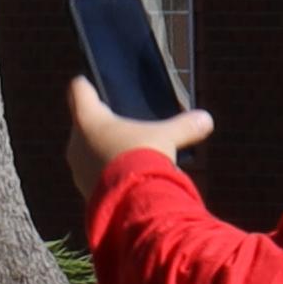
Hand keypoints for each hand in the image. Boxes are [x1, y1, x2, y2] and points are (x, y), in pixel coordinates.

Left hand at [64, 76, 214, 215]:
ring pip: (87, 152)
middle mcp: (76, 141)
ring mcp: (78, 168)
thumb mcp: (167, 137)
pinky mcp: (85, 190)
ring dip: (103, 151)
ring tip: (127, 153)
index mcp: (89, 119)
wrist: (131, 202)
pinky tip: (126, 177)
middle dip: (100, 123)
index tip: (87, 81)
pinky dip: (106, 174)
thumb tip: (206, 119)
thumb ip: (184, 126)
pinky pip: (94, 176)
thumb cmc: (143, 158)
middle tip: (119, 122)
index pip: (78, 90)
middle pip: (83, 123)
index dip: (85, 84)